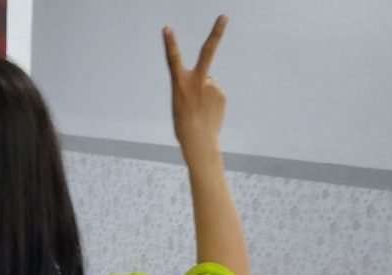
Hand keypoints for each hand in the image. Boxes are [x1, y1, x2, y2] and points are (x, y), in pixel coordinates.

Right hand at [162, 15, 227, 161]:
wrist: (199, 142)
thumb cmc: (184, 125)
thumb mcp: (180, 103)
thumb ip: (194, 86)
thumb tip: (211, 79)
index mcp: (179, 83)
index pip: (173, 59)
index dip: (169, 43)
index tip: (167, 28)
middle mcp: (197, 81)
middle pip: (208, 51)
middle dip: (217, 32)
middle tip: (224, 15)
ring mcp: (211, 86)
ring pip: (208, 83)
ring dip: (205, 94)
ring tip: (200, 110)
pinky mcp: (221, 94)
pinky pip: (215, 93)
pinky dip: (212, 101)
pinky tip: (208, 113)